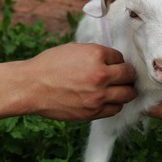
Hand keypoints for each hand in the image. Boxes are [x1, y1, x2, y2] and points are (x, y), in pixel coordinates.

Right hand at [22, 42, 136, 120]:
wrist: (32, 87)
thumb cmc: (50, 65)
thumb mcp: (75, 49)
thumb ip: (96, 54)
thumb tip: (112, 60)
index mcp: (96, 55)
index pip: (121, 58)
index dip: (116, 61)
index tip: (111, 64)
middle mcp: (101, 75)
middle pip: (129, 76)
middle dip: (127, 75)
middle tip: (123, 76)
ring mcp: (98, 96)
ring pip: (128, 94)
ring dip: (125, 90)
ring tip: (119, 89)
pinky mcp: (93, 112)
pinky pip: (115, 109)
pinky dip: (115, 104)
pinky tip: (108, 99)